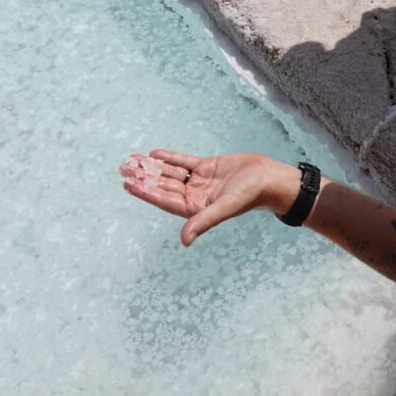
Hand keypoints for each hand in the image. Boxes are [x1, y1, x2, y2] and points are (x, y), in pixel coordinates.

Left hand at [122, 150, 290, 246]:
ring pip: (171, 174)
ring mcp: (201, 181)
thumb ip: (203, 222)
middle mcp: (196, 196)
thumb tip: (185, 241)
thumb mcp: (224, 207)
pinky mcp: (208, 167)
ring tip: (134, 160)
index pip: (165, 200)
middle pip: (164, 186)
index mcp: (196, 208)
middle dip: (145, 177)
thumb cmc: (251, 195)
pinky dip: (170, 159)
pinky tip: (155, 154)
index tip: (129, 184)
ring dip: (154, 167)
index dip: (146, 192)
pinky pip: (185, 163)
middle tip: (125, 167)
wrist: (270, 178)